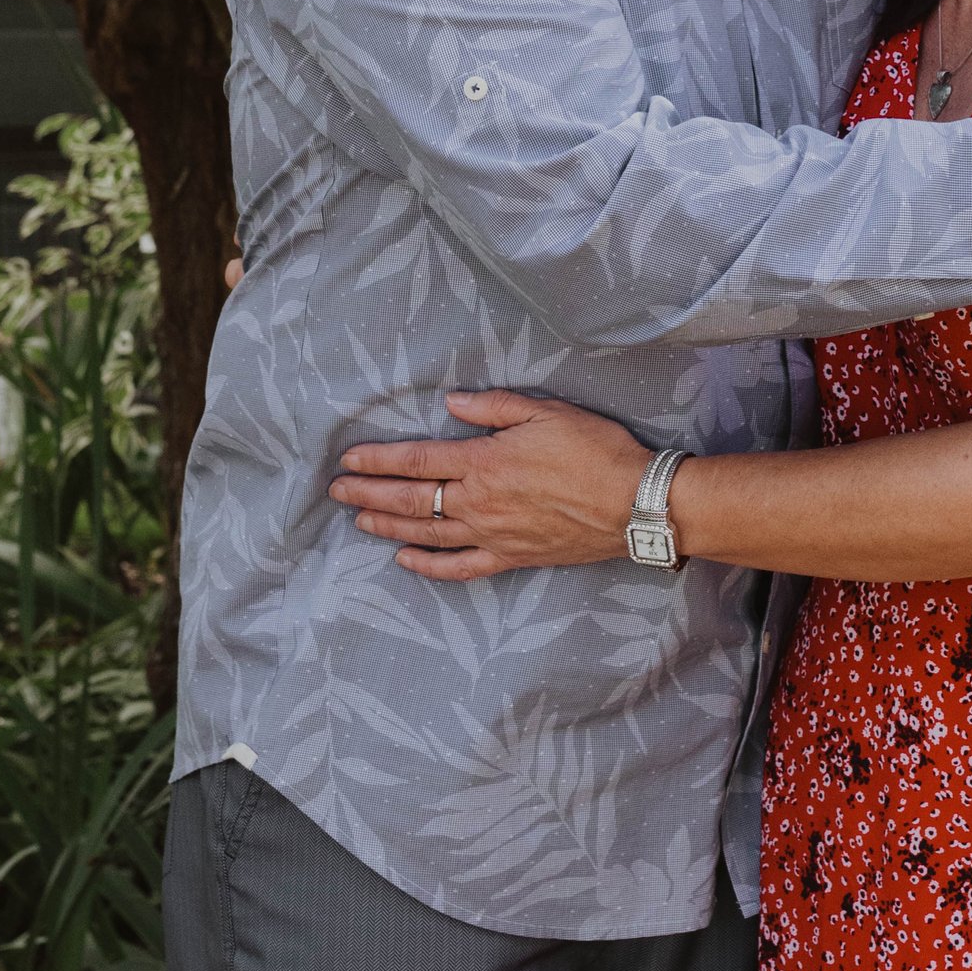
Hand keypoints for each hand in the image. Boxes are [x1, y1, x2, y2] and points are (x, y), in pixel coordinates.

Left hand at [329, 389, 649, 580]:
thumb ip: (494, 408)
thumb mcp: (546, 412)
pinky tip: (406, 560)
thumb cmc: (594, 451)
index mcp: (484, 461)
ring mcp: (492, 534)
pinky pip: (460, 567)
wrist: (634, 504)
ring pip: (426, 534)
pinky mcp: (511, 558)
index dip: (378, 461)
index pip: (416, 461)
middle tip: (336, 492)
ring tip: (359, 520)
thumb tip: (452, 403)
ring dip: (387, 527)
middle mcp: (478, 501)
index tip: (348, 461)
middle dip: (368, 494)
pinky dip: (428, 566)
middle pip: (410, 500)